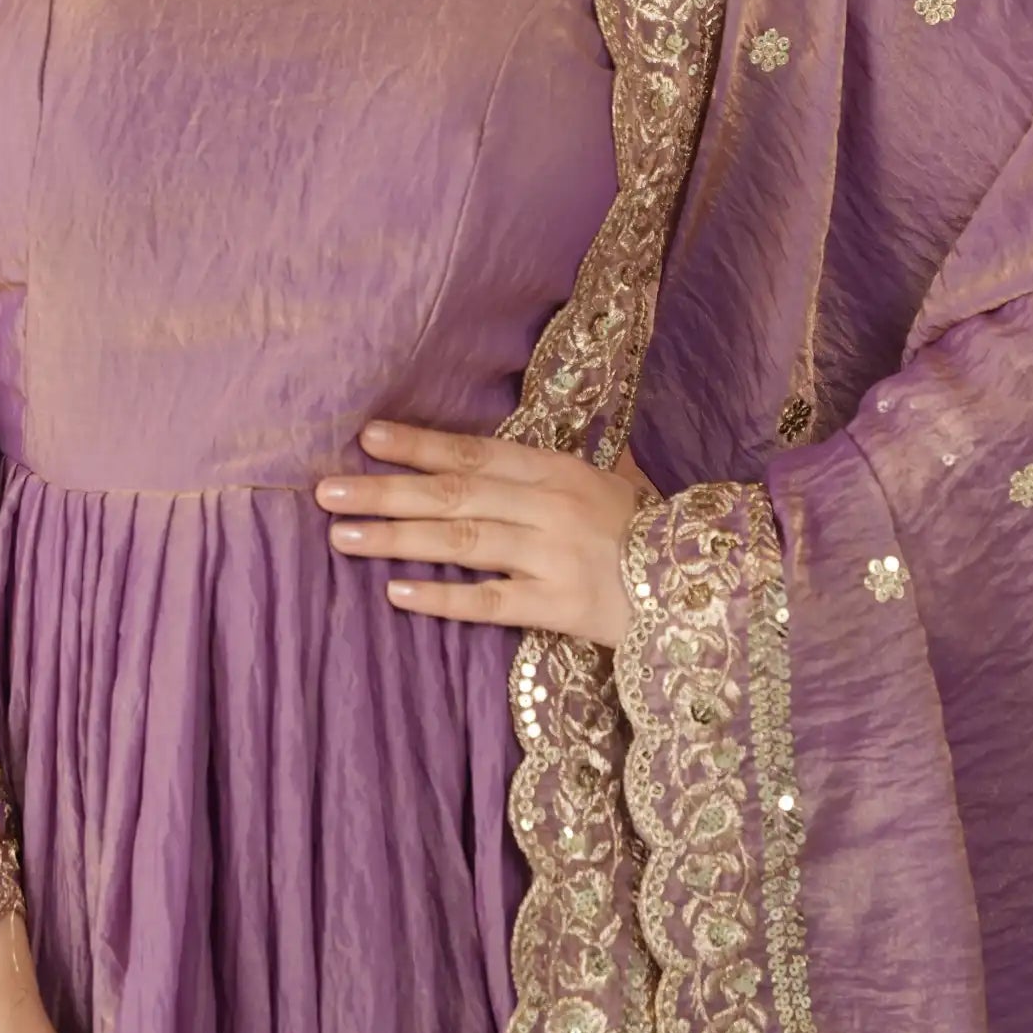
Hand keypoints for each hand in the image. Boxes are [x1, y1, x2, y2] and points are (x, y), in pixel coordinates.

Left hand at [314, 418, 663, 649]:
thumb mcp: (624, 480)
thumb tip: (570, 425)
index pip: (475, 453)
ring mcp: (551, 556)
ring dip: (396, 537)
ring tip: (342, 535)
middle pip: (454, 495)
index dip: (420, 444)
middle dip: (386, 490)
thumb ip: (586, 455)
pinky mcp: (557, 607)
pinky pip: (490, 603)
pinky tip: (397, 593)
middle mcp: (549, 507)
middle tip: (326, 490)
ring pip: (461, 542)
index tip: (367, 436)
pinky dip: (443, 598)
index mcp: (559, 470)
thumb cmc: (657, 533)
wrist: (706, 593)